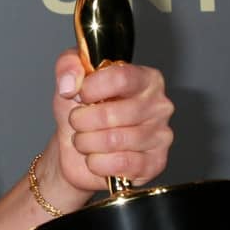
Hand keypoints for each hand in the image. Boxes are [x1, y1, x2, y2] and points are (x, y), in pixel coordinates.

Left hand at [50, 50, 174, 193]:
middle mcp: (159, 105)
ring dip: (86, 143)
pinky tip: (97, 157)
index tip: (79, 95)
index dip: (92, 88)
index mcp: (146, 79)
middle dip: (83, 121)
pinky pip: (121, 164)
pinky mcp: (155, 163)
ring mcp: (161, 136)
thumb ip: (68, 66)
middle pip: (113, 113)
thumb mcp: (70, 81)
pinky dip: (97, 163)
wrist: (77, 151)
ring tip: (84, 140)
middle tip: (77, 122)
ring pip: (114, 140)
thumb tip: (71, 84)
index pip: (121, 78)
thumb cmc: (82, 112)